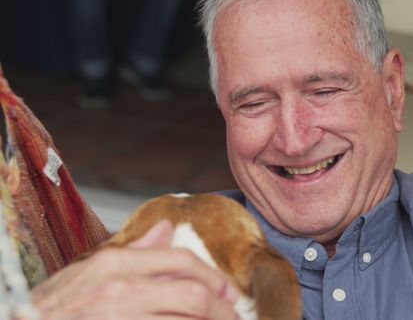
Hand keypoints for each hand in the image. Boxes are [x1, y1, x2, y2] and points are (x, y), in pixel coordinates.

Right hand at [31, 220, 240, 319]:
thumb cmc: (55, 308)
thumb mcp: (90, 271)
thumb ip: (135, 251)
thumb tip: (166, 227)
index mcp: (115, 264)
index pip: (181, 259)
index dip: (212, 276)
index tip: (226, 291)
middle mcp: (120, 291)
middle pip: (194, 295)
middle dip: (222, 309)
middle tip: (232, 317)